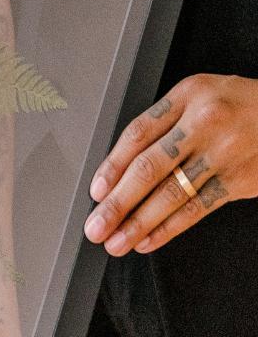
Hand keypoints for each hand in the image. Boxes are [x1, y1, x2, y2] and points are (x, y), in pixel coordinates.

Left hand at [84, 74, 257, 254]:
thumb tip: (121, 165)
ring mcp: (223, 153)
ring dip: (139, 223)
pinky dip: (170, 228)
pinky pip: (199, 208)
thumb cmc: (240, 105)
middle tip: (95, 226)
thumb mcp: (199, 95)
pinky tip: (149, 240)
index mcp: (186, 95)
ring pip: (172, 193)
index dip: (112, 166)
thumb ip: (164, 122)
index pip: (137, 134)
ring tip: (116, 242)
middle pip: (149, 167)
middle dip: (117, 202)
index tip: (95, 191)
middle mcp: (203, 123)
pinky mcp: (241, 180)